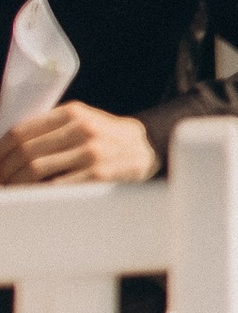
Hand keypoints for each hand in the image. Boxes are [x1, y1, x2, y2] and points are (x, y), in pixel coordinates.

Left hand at [0, 102, 157, 184]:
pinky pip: (57, 187)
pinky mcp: (100, 174)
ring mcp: (92, 152)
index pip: (21, 132)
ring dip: (16, 185)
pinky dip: (37, 194)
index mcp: (72, 113)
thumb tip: (11, 148)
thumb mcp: (84, 122)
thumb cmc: (106, 138)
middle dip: (4, 171)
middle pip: (26, 152)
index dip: (0, 151)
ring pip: (36, 169)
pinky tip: (30, 199)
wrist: (148, 150)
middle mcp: (82, 129)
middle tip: (0, 183)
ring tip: (9, 192)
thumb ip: (54, 128)